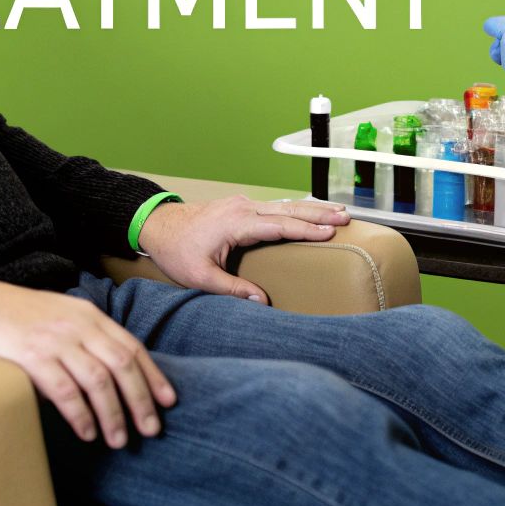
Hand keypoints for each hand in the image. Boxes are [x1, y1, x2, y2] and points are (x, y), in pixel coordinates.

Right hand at [0, 279, 175, 448]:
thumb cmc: (23, 316)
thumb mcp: (65, 315)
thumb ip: (89, 337)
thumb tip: (116, 375)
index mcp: (90, 315)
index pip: (131, 347)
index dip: (153, 375)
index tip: (168, 401)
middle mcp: (78, 326)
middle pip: (121, 365)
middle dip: (141, 400)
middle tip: (151, 429)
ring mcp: (56, 341)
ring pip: (98, 381)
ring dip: (113, 414)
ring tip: (119, 439)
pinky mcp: (32, 357)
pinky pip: (64, 391)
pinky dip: (80, 414)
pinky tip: (86, 432)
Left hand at [137, 196, 348, 304]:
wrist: (158, 225)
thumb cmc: (176, 251)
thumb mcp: (200, 276)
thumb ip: (231, 289)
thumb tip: (261, 301)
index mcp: (236, 222)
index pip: (279, 225)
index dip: (306, 229)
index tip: (330, 231)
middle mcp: (243, 207)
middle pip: (288, 209)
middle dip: (319, 213)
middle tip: (346, 216)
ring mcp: (242, 204)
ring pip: (284, 205)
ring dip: (311, 209)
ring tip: (338, 212)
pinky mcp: (241, 207)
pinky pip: (275, 207)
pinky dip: (297, 210)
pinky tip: (311, 213)